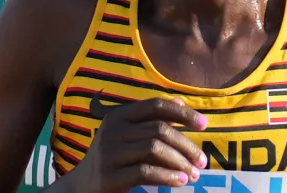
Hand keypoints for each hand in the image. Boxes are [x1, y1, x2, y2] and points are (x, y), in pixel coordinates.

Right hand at [78, 96, 207, 192]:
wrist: (82, 186)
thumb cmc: (114, 157)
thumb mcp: (129, 135)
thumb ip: (152, 120)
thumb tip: (181, 102)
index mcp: (119, 115)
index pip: (156, 105)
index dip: (182, 113)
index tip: (204, 124)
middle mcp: (112, 130)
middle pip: (159, 129)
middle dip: (186, 145)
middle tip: (202, 160)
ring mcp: (110, 153)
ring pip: (155, 149)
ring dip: (180, 162)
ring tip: (194, 174)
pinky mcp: (110, 176)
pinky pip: (145, 172)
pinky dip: (167, 176)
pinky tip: (180, 181)